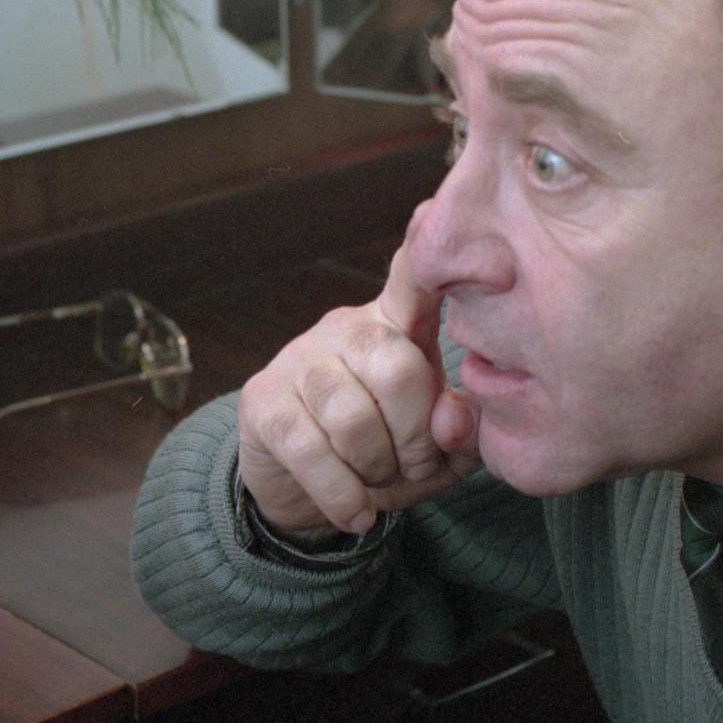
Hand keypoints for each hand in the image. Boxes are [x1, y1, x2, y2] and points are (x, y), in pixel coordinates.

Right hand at [237, 206, 479, 538]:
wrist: (305, 495)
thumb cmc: (387, 455)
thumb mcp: (438, 451)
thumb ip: (460, 432)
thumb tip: (452, 419)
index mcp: (398, 324)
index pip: (412, 276)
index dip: (425, 245)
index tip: (435, 209)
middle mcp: (348, 327)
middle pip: (397, 368)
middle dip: (416, 436)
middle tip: (416, 463)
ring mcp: (300, 358)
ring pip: (351, 415)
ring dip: (376, 467)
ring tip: (379, 481)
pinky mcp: (263, 399)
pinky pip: (309, 449)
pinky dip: (341, 493)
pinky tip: (356, 513)